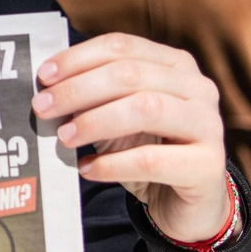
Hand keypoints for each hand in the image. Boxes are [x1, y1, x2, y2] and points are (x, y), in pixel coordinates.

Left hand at [32, 33, 228, 242]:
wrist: (187, 205)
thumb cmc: (148, 154)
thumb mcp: (116, 121)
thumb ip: (92, 100)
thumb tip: (46, 91)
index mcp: (175, 66)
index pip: (122, 46)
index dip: (79, 58)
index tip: (43, 76)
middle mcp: (197, 88)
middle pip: (130, 74)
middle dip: (78, 89)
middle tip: (42, 108)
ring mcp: (208, 125)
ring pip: (146, 109)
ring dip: (95, 121)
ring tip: (64, 138)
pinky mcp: (206, 166)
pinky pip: (151, 160)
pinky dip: (112, 164)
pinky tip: (87, 169)